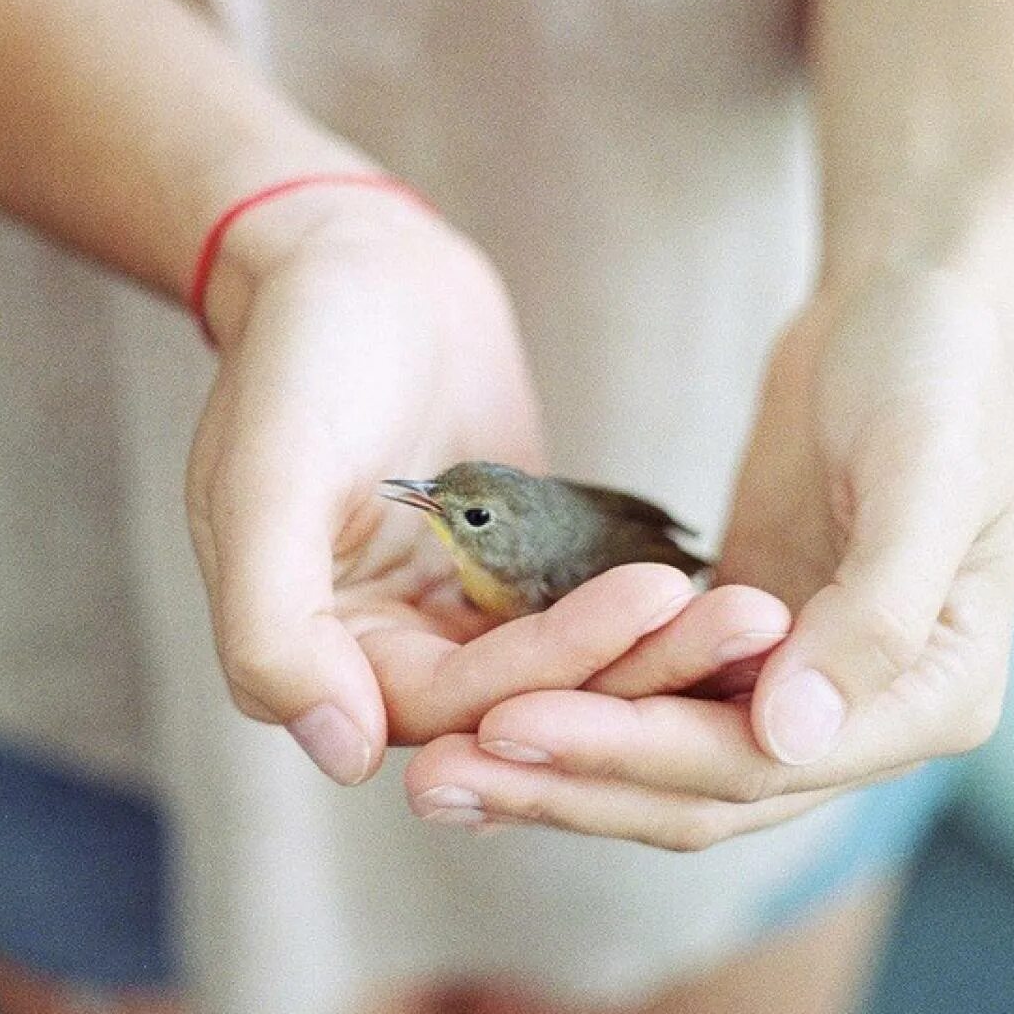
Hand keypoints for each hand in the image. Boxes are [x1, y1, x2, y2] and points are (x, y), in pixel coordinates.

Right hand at [188, 193, 784, 784]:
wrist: (349, 260)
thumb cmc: (297, 353)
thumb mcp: (263, 479)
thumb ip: (271, 627)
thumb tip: (343, 753)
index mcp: (320, 655)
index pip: (452, 704)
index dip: (552, 665)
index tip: (652, 601)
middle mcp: (389, 656)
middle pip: (526, 699)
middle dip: (634, 665)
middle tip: (744, 618)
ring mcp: (455, 616)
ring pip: (568, 668)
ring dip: (657, 648)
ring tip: (750, 607)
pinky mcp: (512, 576)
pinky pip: (584, 612)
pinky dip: (647, 612)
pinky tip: (726, 593)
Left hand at [408, 283, 1013, 848]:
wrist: (911, 303)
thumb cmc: (938, 370)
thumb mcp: (926, 472)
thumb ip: (876, 612)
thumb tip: (790, 736)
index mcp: (937, 699)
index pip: (762, 761)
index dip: (632, 750)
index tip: (512, 722)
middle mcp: (868, 722)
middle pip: (700, 789)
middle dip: (569, 784)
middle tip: (437, 775)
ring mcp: (801, 693)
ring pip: (664, 765)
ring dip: (556, 773)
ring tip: (435, 772)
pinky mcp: (740, 653)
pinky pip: (650, 706)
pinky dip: (577, 719)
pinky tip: (484, 725)